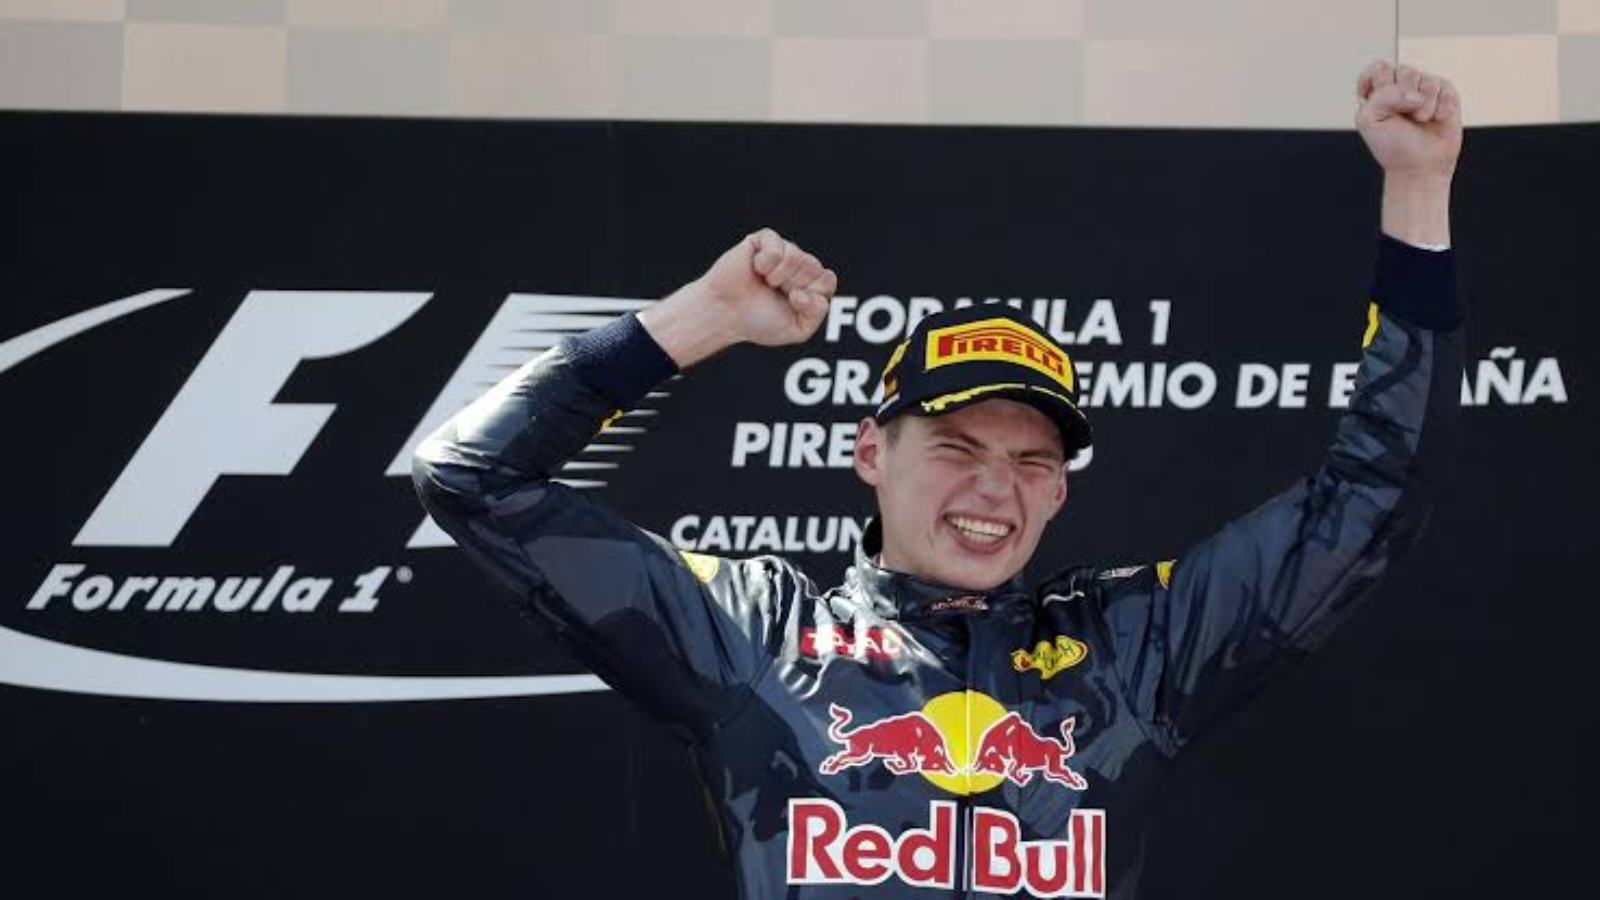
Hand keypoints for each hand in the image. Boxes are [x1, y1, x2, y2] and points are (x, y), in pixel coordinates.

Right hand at [698, 228, 837, 346]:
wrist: (724, 314)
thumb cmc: (758, 321)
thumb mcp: (798, 329)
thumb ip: (817, 313)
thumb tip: (807, 287)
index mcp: (809, 285)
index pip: (827, 281)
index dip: (813, 294)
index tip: (795, 302)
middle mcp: (798, 266)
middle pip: (814, 268)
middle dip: (794, 285)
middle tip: (775, 293)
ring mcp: (782, 251)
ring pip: (797, 256)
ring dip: (779, 276)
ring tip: (765, 282)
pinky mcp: (763, 241)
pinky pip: (777, 247)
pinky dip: (766, 263)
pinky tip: (756, 269)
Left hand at [1355, 60, 1462, 178]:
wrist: (1420, 166)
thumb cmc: (1392, 145)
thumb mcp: (1370, 120)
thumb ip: (1382, 96)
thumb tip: (1415, 93)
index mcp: (1377, 91)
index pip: (1378, 68)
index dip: (1382, 85)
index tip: (1382, 107)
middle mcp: (1400, 85)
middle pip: (1403, 71)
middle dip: (1403, 97)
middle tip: (1404, 117)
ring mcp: (1424, 88)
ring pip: (1425, 78)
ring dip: (1424, 105)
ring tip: (1421, 120)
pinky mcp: (1445, 92)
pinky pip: (1445, 86)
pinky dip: (1441, 107)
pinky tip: (1437, 119)